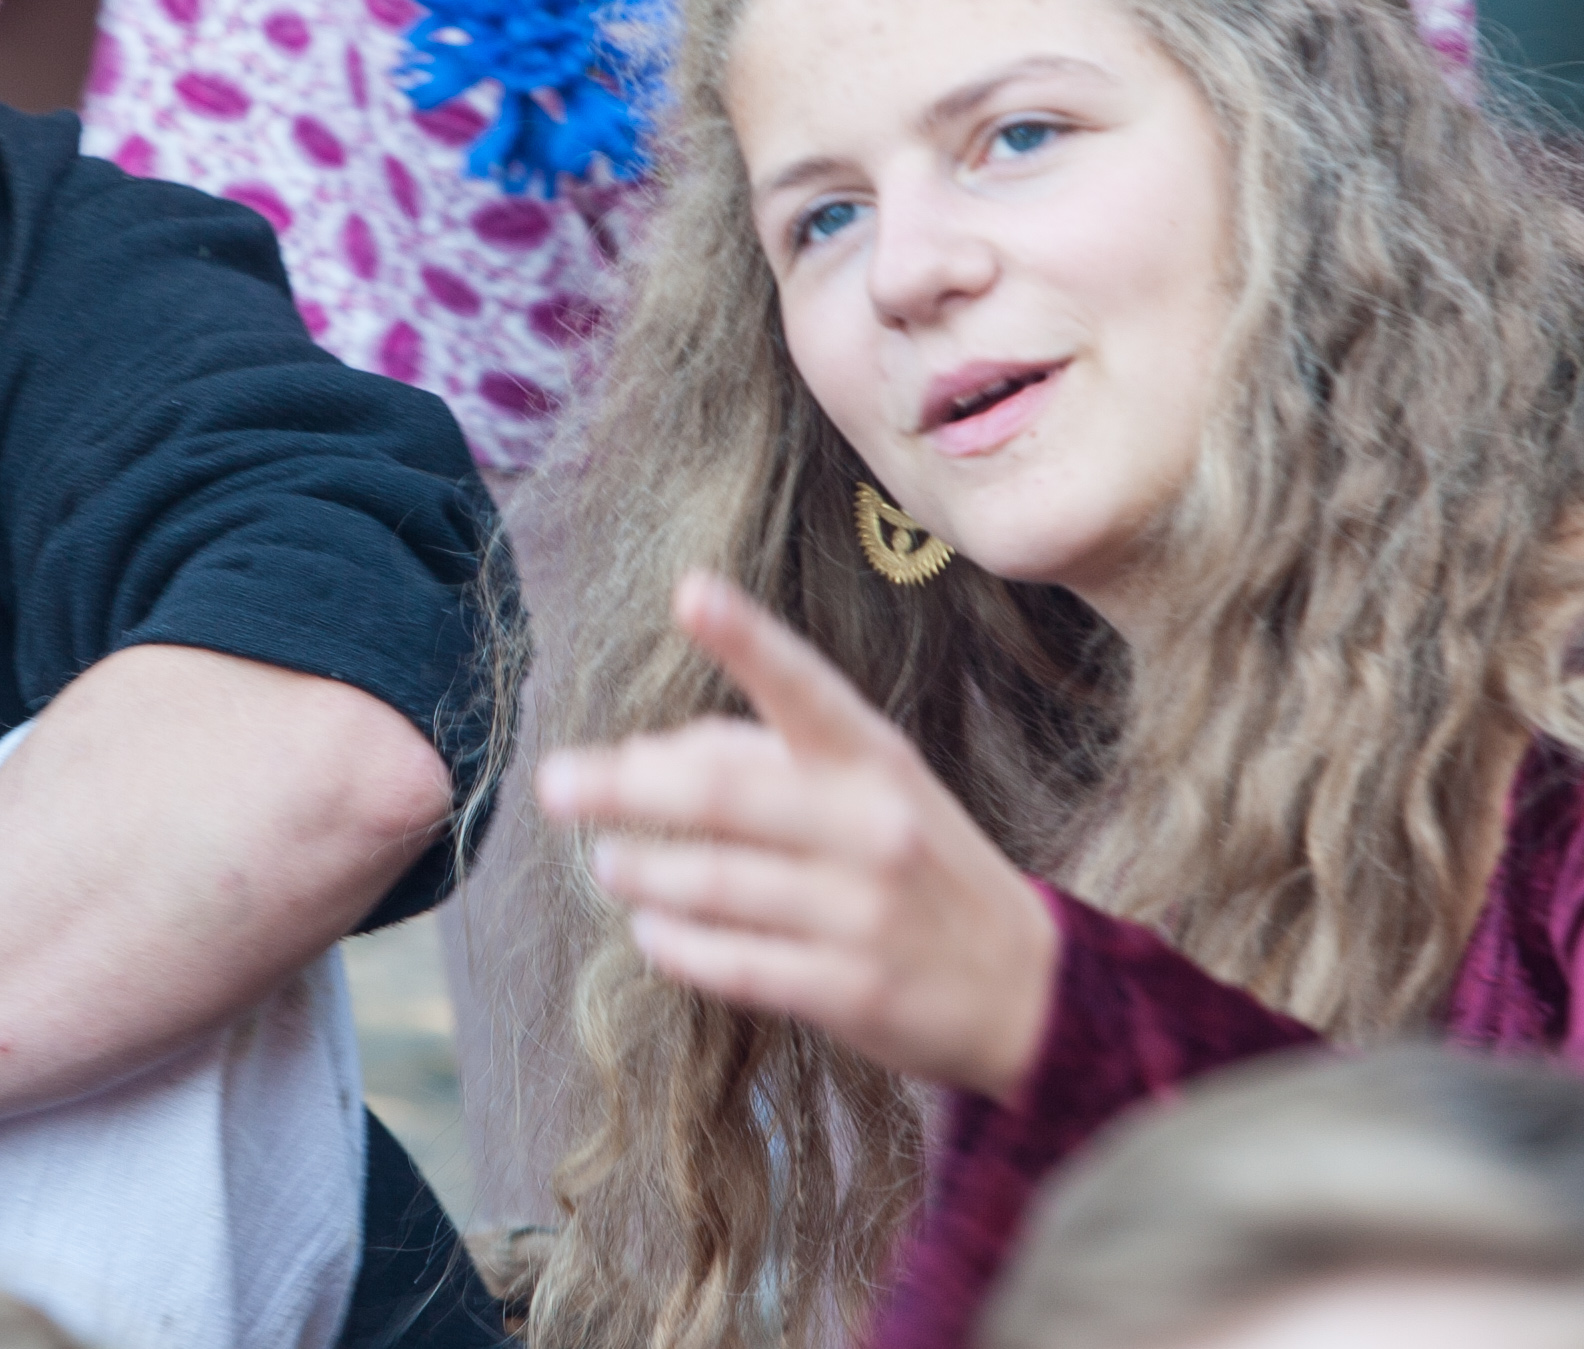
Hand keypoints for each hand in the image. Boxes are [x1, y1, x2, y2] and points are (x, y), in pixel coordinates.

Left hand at [536, 573, 1056, 1100]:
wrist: (1030, 992)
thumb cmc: (921, 867)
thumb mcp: (870, 790)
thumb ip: (765, 757)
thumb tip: (646, 753)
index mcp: (874, 760)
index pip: (804, 688)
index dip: (747, 638)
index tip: (690, 590)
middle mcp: (871, 826)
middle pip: (725, 793)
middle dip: (625, 786)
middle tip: (553, 783)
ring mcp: (863, 911)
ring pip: (717, 882)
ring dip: (643, 870)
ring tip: (605, 863)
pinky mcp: (852, 990)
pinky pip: (736, 962)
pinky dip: (677, 945)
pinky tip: (650, 931)